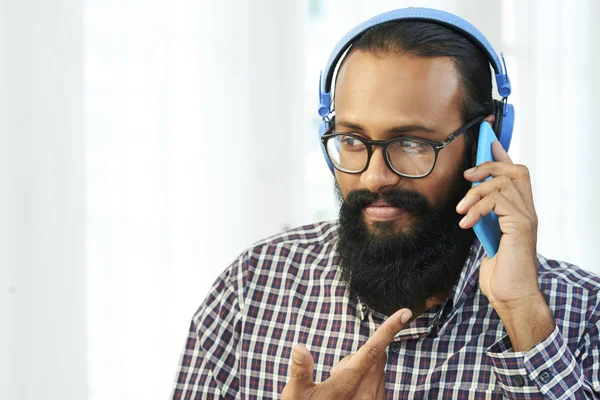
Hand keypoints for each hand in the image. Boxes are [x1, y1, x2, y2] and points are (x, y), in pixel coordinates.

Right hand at [281, 308, 411, 399]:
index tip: (405, 313)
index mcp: (349, 382)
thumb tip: (299, 348)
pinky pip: (379, 384)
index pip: (373, 350)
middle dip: (359, 355)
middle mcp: (369, 392)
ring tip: (339, 388)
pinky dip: (366, 382)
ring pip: (378, 369)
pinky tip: (348, 395)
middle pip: (377, 355)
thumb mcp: (296, 394)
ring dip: (362, 369)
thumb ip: (300, 370)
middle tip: (335, 372)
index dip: (389, 330)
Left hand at [456, 141, 553, 349]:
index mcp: (520, 211)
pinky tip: (466, 223)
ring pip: (503, 183)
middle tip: (467, 177)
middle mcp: (527, 210)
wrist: (511, 296)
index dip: (501, 155)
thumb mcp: (486, 239)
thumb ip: (483, 219)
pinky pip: (498, 201)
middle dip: (488, 166)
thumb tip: (469, 204)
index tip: (486, 142)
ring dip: (476, 193)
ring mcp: (526, 217)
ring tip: (461, 210)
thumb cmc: (500, 273)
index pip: (516, 174)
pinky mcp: (520, 225)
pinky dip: (477, 208)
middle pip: (514, 169)